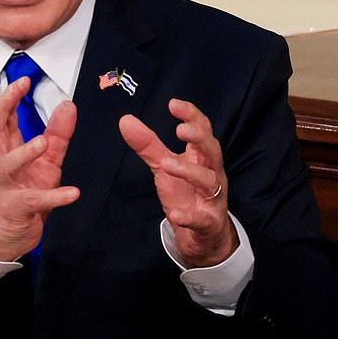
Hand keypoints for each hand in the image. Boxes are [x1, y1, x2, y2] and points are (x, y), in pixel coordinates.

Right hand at [0, 77, 79, 260]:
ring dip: (24, 153)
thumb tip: (69, 104)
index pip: (2, 116)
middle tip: (18, 91)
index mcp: (5, 147)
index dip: (9, 97)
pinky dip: (55, 196)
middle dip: (3, 108)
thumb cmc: (25, 187)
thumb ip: (57, 132)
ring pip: (8, 165)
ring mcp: (6, 184)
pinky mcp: (18, 207)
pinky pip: (35, 201)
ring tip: (42, 143)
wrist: (10, 229)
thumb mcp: (46, 158)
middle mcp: (0, 162)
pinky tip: (73, 193)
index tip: (22, 80)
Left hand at [119, 99, 236, 267]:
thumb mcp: (165, 166)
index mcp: (201, 157)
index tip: (173, 104)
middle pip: (212, 150)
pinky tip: (175, 214)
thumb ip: (148, 145)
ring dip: (189, 172)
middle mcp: (211, 173)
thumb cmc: (187, 193)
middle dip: (199, 138)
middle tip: (180, 130)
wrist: (203, 234)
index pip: (202, 130)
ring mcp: (212, 199)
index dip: (191, 115)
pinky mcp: (208, 223)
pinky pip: (201, 219)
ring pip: (209, 181)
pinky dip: (189, 217)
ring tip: (166, 165)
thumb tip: (125, 120)